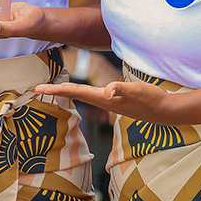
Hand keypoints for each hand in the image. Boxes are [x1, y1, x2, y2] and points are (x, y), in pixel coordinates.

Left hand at [33, 79, 178, 124]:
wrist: (164, 111)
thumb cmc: (151, 100)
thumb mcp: (138, 91)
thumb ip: (124, 90)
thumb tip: (109, 90)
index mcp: (103, 98)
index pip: (74, 92)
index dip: (56, 90)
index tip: (38, 89)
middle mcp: (102, 100)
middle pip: (73, 94)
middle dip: (54, 91)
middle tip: (36, 88)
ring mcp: (108, 101)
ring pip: (81, 95)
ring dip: (65, 91)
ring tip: (51, 88)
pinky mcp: (114, 100)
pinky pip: (90, 95)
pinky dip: (79, 91)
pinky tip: (77, 90)